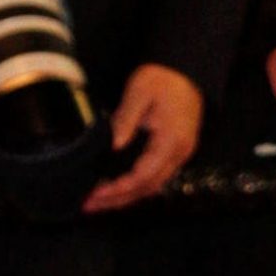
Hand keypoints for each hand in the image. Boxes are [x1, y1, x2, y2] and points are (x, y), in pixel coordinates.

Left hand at [84, 63, 201, 212]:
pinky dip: (137, 187)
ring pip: (154, 185)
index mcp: (172, 140)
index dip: (118, 189)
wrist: (186, 70)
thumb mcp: (138, 94)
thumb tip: (113, 147)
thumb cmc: (164, 79)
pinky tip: (119, 188)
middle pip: (149, 187)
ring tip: (99, 202)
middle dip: (119, 200)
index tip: (95, 194)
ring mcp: (181, 153)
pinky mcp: (177, 150)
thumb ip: (125, 121)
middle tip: (89, 205)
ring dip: (127, 197)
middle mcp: (180, 152)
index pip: (144, 175)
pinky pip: (157, 176)